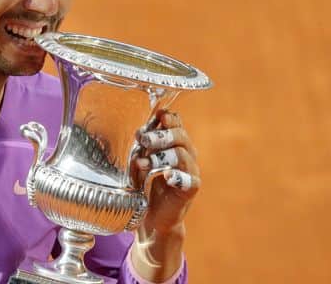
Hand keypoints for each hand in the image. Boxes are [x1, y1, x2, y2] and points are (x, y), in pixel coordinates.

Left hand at [133, 109, 200, 234]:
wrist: (152, 215)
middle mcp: (186, 155)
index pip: (177, 124)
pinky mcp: (189, 190)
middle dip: (161, 135)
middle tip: (144, 140)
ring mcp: (190, 172)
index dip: (168, 118)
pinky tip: (167, 176)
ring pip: (183, 155)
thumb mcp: (140, 160)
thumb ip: (143, 147)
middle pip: (181, 137)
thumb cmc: (145, 183)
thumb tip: (141, 132)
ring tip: (144, 163)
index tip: (157, 116)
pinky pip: (190, 180)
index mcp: (174, 144)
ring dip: (162, 156)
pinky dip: (178, 176)